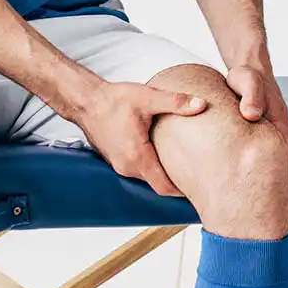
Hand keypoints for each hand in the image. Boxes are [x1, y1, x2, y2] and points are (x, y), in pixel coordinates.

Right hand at [79, 82, 206, 196]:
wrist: (86, 100)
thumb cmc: (113, 100)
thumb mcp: (147, 97)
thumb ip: (176, 102)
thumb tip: (201, 104)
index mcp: (136, 156)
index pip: (163, 186)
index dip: (182, 190)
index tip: (199, 186)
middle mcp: (126, 166)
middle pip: (157, 184)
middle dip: (176, 182)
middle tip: (197, 175)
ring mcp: (119, 165)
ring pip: (146, 177)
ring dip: (162, 174)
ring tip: (181, 164)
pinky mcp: (115, 160)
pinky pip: (136, 170)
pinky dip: (150, 167)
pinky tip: (160, 155)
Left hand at [226, 65, 287, 209]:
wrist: (249, 69)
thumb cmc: (245, 76)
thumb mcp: (245, 79)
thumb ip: (250, 93)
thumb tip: (249, 114)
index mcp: (280, 127)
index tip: (287, 210)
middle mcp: (282, 136)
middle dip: (285, 197)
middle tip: (277, 225)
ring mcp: (275, 138)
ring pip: (280, 170)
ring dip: (278, 191)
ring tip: (268, 218)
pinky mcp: (266, 139)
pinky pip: (270, 163)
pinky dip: (268, 179)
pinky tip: (255, 193)